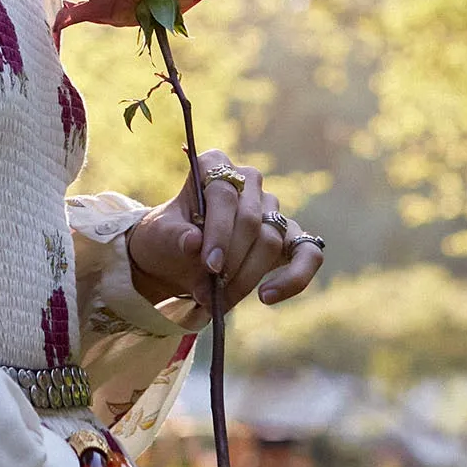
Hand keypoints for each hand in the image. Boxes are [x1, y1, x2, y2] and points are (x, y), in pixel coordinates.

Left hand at [124, 151, 323, 309]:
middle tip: (209, 293)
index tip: (210, 265)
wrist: (176, 258)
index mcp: (213, 165)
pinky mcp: (290, 236)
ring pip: (271, 241)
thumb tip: (193, 242)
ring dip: (247, 278)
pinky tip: (267, 297)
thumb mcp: (158, 236)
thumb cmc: (168, 238)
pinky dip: (294, 278)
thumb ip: (173, 237)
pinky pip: (308, 254)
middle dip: (231, 261)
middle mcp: (247, 181)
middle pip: (251, 220)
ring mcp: (271, 207)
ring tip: (221, 301)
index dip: (219, 231)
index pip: (224, 193)